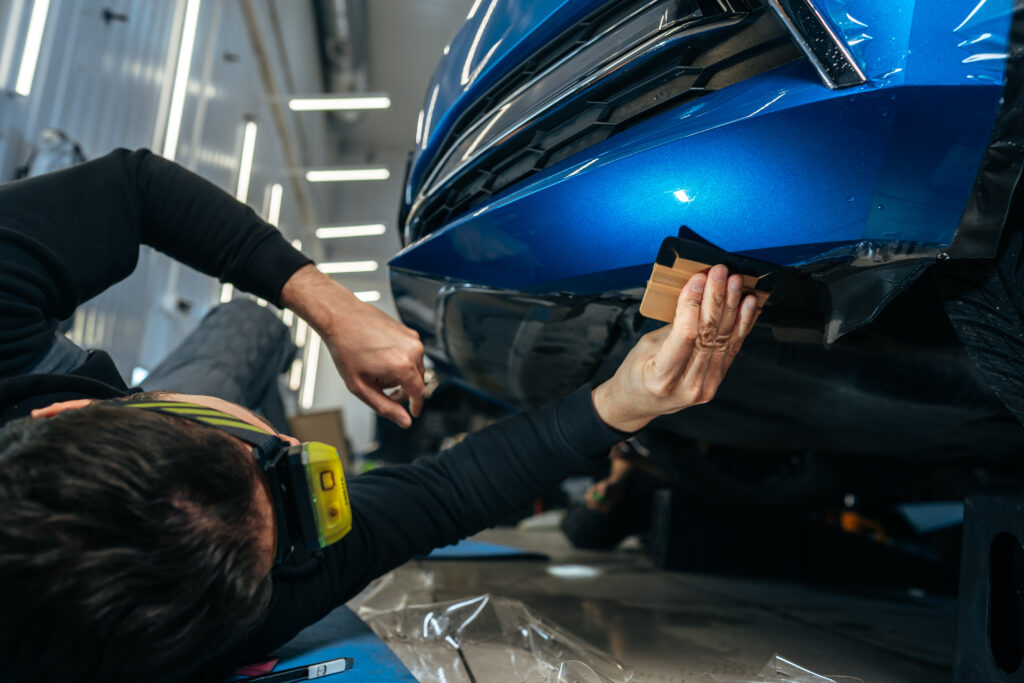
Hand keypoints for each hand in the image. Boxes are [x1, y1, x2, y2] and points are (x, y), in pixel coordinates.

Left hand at [280, 265, 424, 426]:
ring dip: (401, 373)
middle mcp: (413, 350)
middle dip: (403, 389)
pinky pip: (411, 352)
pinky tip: (380, 356)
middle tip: (380, 389)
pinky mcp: (408, 331)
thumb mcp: (361, 387)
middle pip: (417, 381)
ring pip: (415, 366)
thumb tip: (405, 421)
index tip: (413, 412)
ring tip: (376, 370)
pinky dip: (400, 359)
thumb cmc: (346, 348)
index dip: (416, 406)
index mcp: (403, 366)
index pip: (419, 393)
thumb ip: (385, 407)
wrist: (340, 317)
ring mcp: (412, 338)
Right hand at [592, 264, 759, 432]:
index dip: (693, 305)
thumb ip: (672, 325)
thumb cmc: (636, 373)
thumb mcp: (644, 347)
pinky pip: (732, 348)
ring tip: (735, 282)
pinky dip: (741, 324)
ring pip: (724, 339)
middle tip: (720, 273)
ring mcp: (706, 386)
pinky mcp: (716, 381)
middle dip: (715, 299)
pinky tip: (747, 305)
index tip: (697, 280)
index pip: (686, 336)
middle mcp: (688, 385)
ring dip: (731, 306)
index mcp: (662, 377)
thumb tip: (696, 295)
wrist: (639, 403)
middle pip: (708, 335)